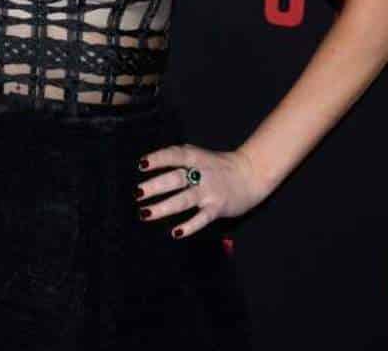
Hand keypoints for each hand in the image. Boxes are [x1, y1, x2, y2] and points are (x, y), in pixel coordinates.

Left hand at [134, 143, 268, 238]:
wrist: (250, 174)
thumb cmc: (218, 166)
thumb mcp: (199, 156)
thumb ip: (180, 159)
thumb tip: (151, 164)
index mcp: (195, 157)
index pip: (174, 155)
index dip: (158, 159)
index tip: (141, 164)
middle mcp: (201, 173)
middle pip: (176, 178)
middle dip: (156, 186)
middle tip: (137, 193)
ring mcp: (209, 192)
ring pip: (184, 200)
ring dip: (164, 207)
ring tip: (145, 213)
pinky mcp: (217, 208)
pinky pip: (202, 218)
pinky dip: (189, 226)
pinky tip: (176, 232)